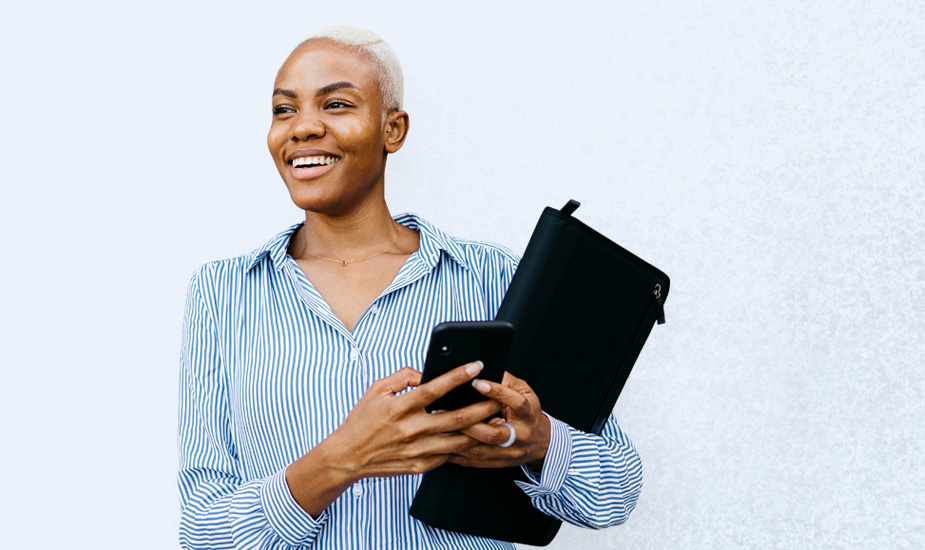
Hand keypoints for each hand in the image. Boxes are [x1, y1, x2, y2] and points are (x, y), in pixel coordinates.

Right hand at [321, 362, 500, 479]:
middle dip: (482, 406)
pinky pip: (449, 455)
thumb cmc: (362, 421)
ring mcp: (417, 450)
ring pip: (459, 440)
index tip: (476, 365)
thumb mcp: (376, 390)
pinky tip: (475, 437)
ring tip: (493, 418)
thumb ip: (403, 376)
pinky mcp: (420, 466)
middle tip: (496, 397)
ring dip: (480, 429)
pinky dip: (463, 446)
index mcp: (400, 407)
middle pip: (456, 417)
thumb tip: (427, 372)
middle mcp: (411, 429)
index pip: (435, 388)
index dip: (458, 375)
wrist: (347, 457)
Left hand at [447, 371, 550, 469]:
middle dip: (469, 423)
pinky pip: (477, 461)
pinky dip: (459, 455)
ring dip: (459, 440)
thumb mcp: (524, 392)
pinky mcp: (500, 462)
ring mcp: (510, 452)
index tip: (477, 382)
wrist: (540, 442)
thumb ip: (507, 380)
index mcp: (528, 414)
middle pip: (494, 433)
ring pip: (482, 450)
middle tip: (448, 411)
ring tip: (441, 428)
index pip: (515, 402)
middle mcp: (520, 435)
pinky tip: (445, 447)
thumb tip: (485, 369)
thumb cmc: (528, 413)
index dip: (497, 392)